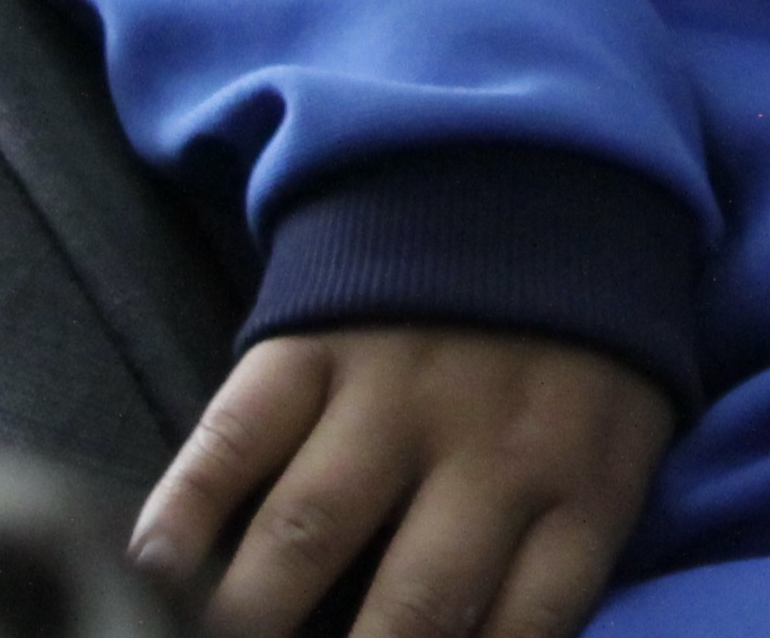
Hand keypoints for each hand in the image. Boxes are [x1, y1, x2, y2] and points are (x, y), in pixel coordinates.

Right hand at [129, 326, 675, 637]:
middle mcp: (491, 449)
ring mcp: (395, 393)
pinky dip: (183, 518)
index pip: (525, 631)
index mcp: (582, 485)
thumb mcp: (617, 445)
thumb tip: (485, 637)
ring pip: (308, 538)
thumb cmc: (575, 354)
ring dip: (248, 625)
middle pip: (413, 613)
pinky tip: (152, 577)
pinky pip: (232, 444)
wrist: (540, 178)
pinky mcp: (311, 345)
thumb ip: (558, 554)